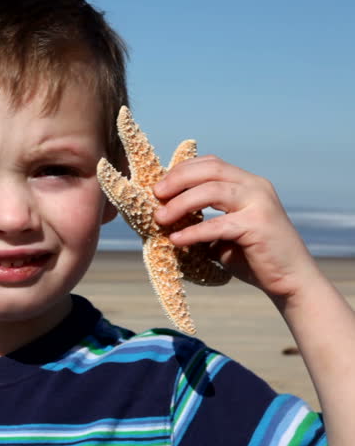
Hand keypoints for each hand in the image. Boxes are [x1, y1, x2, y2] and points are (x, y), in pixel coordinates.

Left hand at [152, 155, 320, 303]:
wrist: (290, 281)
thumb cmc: (253, 257)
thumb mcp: (225, 230)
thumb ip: (203, 218)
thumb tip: (164, 215)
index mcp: (248, 183)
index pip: (211, 164)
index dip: (182, 171)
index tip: (159, 187)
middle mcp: (256, 187)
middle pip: (210, 170)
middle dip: (178, 179)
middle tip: (155, 194)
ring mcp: (260, 203)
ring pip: (212, 191)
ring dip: (181, 203)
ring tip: (160, 218)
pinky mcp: (258, 225)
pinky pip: (217, 225)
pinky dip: (193, 232)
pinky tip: (176, 241)